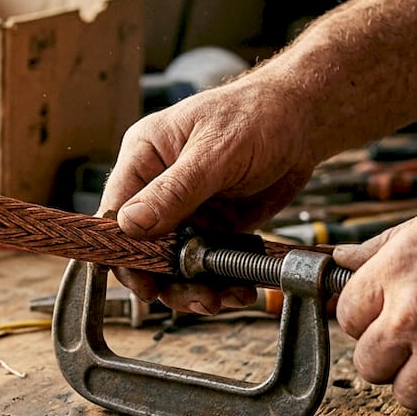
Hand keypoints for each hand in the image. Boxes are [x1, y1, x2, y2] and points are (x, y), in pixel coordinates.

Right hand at [99, 76, 322, 313]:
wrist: (301, 121)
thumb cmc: (256, 116)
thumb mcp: (215, 152)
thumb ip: (174, 190)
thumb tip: (130, 224)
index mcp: (144, 158)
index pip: (116, 212)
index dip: (125, 251)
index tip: (145, 282)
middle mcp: (157, 187)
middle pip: (143, 247)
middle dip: (165, 278)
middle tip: (196, 299)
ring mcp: (184, 210)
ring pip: (173, 263)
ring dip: (193, 287)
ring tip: (221, 300)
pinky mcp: (211, 227)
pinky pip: (203, 264)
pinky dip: (218, 282)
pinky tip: (237, 291)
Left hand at [333, 183, 416, 415]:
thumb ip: (385, 245)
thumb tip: (344, 258)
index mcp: (397, 272)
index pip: (345, 316)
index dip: (365, 319)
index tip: (383, 319)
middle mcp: (413, 316)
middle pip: (367, 364)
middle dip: (388, 357)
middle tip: (415, 344)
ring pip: (404, 395)